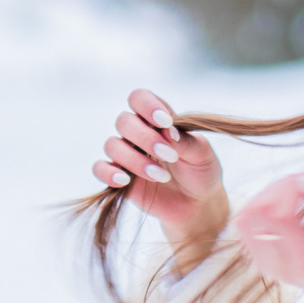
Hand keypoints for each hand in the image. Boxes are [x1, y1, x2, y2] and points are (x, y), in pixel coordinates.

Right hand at [92, 87, 227, 244]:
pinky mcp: (118, 177)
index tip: (166, 122)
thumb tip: (168, 131)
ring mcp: (126, 155)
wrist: (197, 204)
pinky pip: (100, 168)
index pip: (139, 98)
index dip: (147, 106)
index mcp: (157, 120)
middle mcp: (138, 133)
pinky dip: (109, 173)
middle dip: (145, 138)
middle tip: (170, 156)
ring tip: (162, 177)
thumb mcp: (203, 154)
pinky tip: (126, 181)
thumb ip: (187, 141)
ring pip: (112, 145)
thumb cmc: (201, 172)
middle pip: (124, 121)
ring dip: (135, 160)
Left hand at [235, 173, 303, 302]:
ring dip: (270, 192)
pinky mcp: (259, 258)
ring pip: (246, 215)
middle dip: (281, 185)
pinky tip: (289, 199)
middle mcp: (281, 268)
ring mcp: (266, 265)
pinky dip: (264, 202)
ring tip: (299, 186)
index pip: (280, 217)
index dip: (291, 187)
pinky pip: (245, 222)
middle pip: (257, 213)